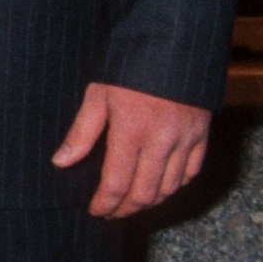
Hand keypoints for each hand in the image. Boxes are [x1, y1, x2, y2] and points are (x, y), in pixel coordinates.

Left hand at [53, 80, 210, 218]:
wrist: (172, 47)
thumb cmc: (127, 69)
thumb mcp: (97, 96)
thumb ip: (81, 133)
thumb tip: (61, 162)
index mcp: (131, 131)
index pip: (117, 182)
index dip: (105, 203)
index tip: (95, 211)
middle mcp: (161, 141)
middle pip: (144, 192)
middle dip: (126, 209)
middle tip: (111, 213)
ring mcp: (185, 140)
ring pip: (169, 187)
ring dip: (149, 202)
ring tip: (131, 205)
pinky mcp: (201, 136)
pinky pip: (191, 172)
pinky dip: (175, 187)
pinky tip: (160, 190)